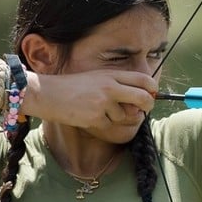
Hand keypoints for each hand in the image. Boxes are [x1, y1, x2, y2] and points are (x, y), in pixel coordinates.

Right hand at [32, 69, 157, 129]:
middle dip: (148, 106)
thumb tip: (139, 101)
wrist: (48, 93)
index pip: (143, 79)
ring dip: (116, 118)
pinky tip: (89, 116)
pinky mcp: (95, 117)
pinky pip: (110, 126)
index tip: (152, 94)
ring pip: (125, 116)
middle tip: (144, 110)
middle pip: (143, 98)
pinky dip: (103, 125)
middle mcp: (110, 87)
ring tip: (98, 110)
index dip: (153, 88)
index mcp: (111, 75)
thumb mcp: (96, 79)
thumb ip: (116, 86)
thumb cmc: (73, 87)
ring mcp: (103, 103)